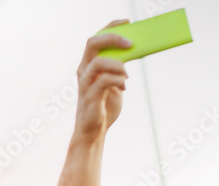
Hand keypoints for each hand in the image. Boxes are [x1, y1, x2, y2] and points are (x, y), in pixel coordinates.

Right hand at [74, 22, 131, 142]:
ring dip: (117, 65)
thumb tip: (134, 54)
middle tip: (131, 43)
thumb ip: (119, 69)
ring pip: (98, 62)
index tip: (127, 21)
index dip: (111, 27)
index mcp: (89, 64)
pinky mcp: (90, 96)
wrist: (93, 130)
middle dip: (112, 39)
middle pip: (93, 43)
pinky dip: (117, 80)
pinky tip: (124, 87)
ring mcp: (85, 82)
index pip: (97, 38)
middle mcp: (84, 69)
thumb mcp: (115, 83)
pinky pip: (103, 81)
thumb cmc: (105, 105)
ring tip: (127, 75)